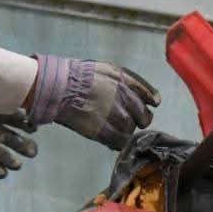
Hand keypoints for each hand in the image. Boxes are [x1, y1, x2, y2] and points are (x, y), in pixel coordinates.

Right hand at [27, 55, 159, 150]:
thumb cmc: (80, 75)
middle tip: (129, 119)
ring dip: (125, 131)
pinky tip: (110, 138)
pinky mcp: (104, 131)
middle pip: (145, 118)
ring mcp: (116, 116)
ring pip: (131, 131)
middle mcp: (126, 99)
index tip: (152, 105)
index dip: (151, 102)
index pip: (149, 96)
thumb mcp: (106, 69)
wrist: (60, 87)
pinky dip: (117, 142)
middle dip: (139, 120)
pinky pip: (119, 142)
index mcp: (126, 82)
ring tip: (113, 127)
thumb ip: (125, 80)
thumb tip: (143, 94)